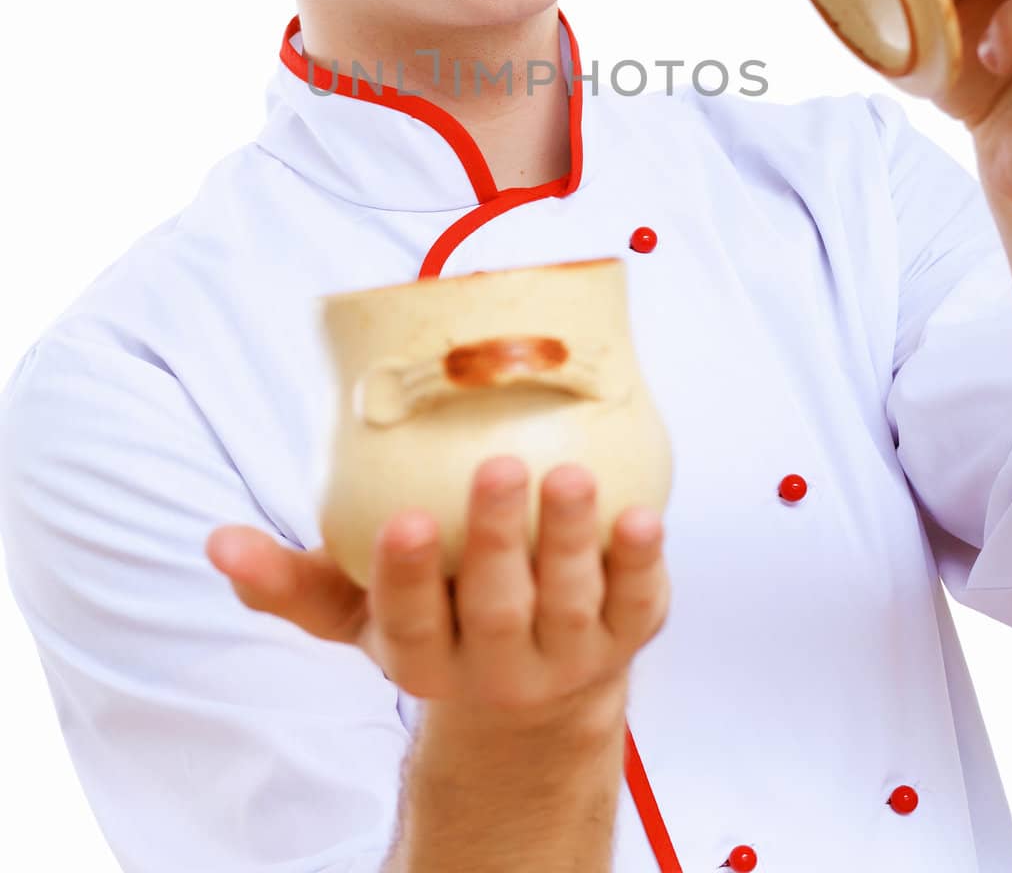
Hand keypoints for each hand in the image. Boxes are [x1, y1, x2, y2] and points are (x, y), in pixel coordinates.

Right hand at [204, 455, 668, 716]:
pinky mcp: (626, 637)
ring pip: (570, 603)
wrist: (529, 698)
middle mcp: (496, 666)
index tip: (405, 520)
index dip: (406, 575)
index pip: (409, 621)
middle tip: (497, 467)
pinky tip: (642, 513)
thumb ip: (293, 581)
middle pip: (496, 607)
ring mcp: (566, 656)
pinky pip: (638, 604)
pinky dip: (641, 562)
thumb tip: (216, 542)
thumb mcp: (359, 613)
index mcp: (423, 657)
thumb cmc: (434, 621)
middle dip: (495, 540)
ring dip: (572, 539)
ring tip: (569, 476)